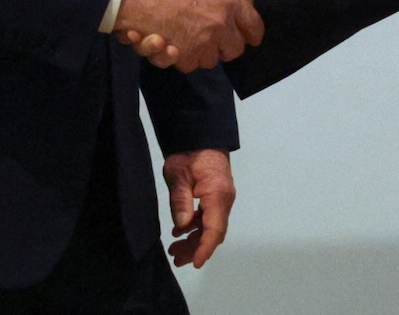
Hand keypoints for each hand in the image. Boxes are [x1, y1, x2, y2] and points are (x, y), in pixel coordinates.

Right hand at [112, 0, 262, 72]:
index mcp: (228, 1)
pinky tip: (164, 41)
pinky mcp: (182, 57)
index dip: (251, 32)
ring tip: (181, 35)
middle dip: (223, 45)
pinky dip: (177, 56)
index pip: (253, 26)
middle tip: (208, 34)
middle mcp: (219, 25)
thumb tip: (226, 0)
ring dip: (199, 51)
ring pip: (209, 60)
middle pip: (234, 50)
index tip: (247, 35)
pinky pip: (188, 64)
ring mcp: (201, 43)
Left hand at [161, 148, 234, 268]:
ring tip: (174, 250)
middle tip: (176, 259)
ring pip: (210, 226)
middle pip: (213, 232)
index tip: (195, 263)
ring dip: (194, 239)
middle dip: (196, 248)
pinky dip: (195, 227)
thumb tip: (182, 226)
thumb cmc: (189, 153)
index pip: (214, 229)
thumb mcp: (178, 174)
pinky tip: (179, 231)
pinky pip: (208, 217)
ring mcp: (221, 198)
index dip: (204, 248)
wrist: (200, 134)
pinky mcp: (215, 195)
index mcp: (217, 196)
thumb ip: (180, 200)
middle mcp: (223, 200)